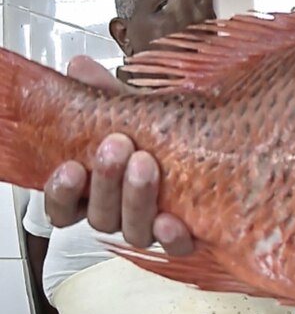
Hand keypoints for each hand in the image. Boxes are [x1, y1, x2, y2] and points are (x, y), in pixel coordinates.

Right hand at [42, 56, 195, 254]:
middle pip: (100, 214)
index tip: (70, 167)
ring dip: (136, 197)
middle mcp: (120, 213)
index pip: (64, 205)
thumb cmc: (162, 137)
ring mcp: (150, 228)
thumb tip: (79, 66)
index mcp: (97, 191)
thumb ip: (105, 95)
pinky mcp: (183, 236)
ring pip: (132, 229)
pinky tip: (171, 219)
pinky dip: (171, 236)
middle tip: (117, 146)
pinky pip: (174, 247)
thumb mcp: (133, 113)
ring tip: (145, 164)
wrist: (214, 153)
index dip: (62, 192)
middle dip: (106, 180)